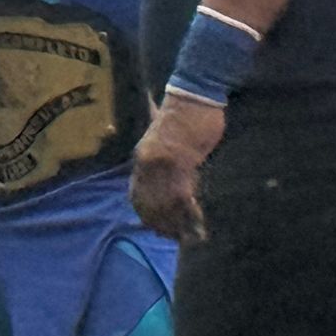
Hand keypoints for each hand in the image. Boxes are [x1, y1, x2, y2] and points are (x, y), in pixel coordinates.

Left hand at [129, 93, 224, 240]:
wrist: (193, 97)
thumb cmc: (185, 117)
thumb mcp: (165, 141)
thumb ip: (161, 161)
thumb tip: (168, 181)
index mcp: (142, 158)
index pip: (137, 194)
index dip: (146, 214)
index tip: (156, 228)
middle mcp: (147, 163)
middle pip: (150, 203)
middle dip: (162, 224)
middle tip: (175, 238)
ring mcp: (163, 163)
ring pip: (165, 203)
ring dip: (177, 223)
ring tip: (189, 238)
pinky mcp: (181, 160)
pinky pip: (183, 195)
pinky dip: (190, 213)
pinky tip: (199, 223)